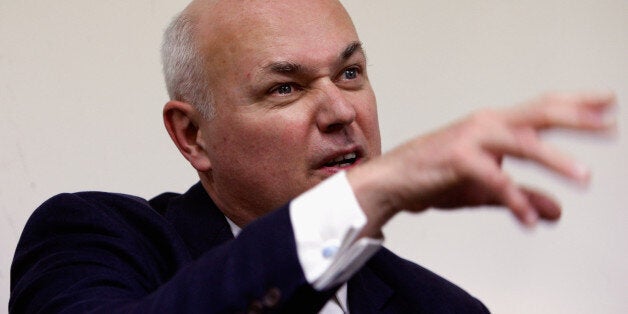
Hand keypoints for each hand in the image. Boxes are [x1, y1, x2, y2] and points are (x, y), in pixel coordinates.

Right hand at [349, 92, 616, 233]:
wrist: (392, 181)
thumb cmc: (434, 177)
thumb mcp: (486, 190)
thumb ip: (523, 197)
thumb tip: (556, 211)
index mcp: (494, 125)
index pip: (542, 110)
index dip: (576, 105)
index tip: (607, 104)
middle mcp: (485, 125)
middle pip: (539, 114)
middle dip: (578, 118)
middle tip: (609, 124)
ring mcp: (471, 139)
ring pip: (521, 143)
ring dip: (554, 159)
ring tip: (583, 177)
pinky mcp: (456, 160)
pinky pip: (493, 180)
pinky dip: (514, 199)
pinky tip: (529, 220)